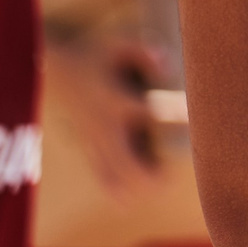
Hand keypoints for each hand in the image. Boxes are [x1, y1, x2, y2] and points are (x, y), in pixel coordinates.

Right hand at [42, 33, 167, 192]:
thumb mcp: (117, 45)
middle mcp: (104, 125)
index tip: (194, 122)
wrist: (52, 72)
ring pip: (111, 173)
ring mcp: (93, 140)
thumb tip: (167, 67)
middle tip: (172, 177)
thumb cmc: (95, 56)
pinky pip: (99, 174)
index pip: (148, 111)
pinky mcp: (88, 148)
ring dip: (134, 186)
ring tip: (161, 189)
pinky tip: (130, 201)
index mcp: (115, 98)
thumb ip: (144, 53)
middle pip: (125, 159)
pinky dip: (114, 189)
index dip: (173, 117)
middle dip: (149, 173)